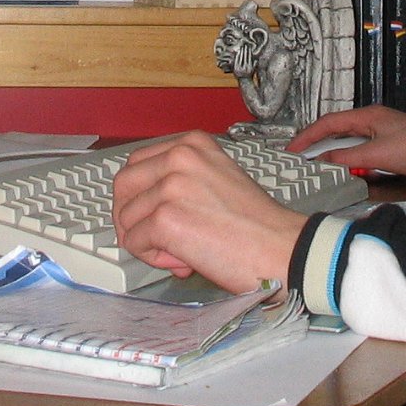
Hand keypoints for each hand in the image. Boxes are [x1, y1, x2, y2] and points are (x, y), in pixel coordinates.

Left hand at [112, 132, 306, 294]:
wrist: (282, 249)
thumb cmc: (256, 224)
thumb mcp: (216, 179)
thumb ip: (181, 182)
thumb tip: (145, 207)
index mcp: (192, 144)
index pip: (138, 163)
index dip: (140, 196)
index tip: (152, 215)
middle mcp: (179, 157)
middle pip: (123, 185)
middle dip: (131, 216)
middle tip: (154, 239)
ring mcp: (171, 186)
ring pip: (126, 218)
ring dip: (147, 243)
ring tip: (180, 253)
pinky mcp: (165, 219)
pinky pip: (134, 243)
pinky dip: (153, 258)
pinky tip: (182, 262)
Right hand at [286, 107, 405, 183]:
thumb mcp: (377, 154)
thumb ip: (348, 157)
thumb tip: (323, 161)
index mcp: (368, 116)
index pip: (329, 123)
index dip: (308, 136)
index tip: (292, 149)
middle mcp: (374, 122)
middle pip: (338, 132)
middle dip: (318, 144)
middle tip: (301, 159)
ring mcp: (384, 136)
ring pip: (351, 144)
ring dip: (336, 155)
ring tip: (319, 167)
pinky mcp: (393, 150)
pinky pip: (365, 154)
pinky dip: (353, 162)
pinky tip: (349, 173)